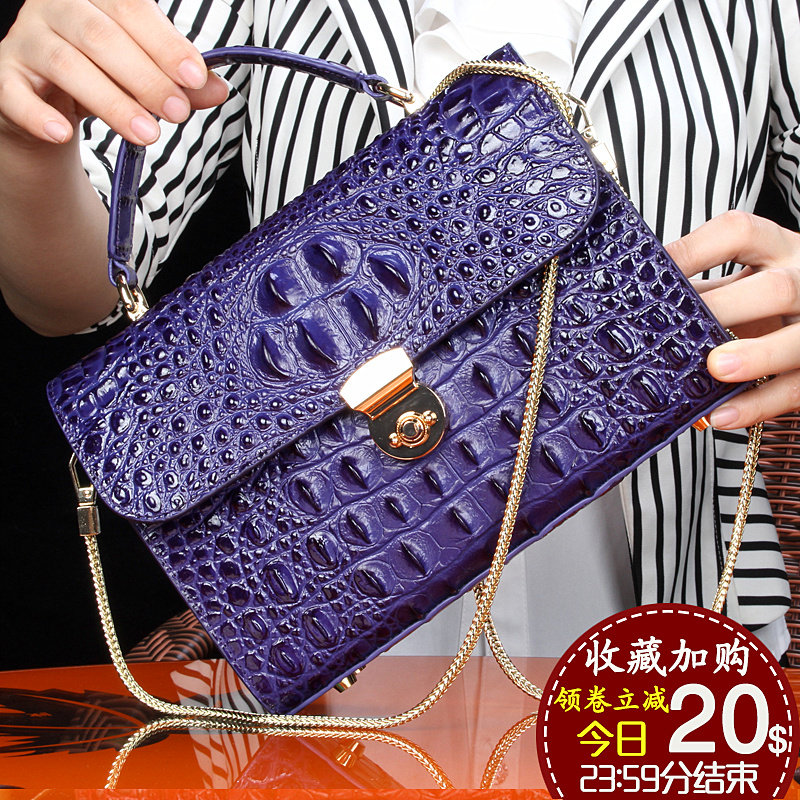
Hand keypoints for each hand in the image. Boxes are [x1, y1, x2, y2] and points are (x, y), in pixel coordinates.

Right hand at [0, 0, 228, 145]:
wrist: (44, 102)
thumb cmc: (100, 77)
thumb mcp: (143, 78)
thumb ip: (179, 83)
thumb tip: (217, 89)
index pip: (131, 10)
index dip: (165, 44)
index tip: (195, 78)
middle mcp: (56, 9)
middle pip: (101, 36)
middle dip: (145, 78)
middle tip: (178, 113)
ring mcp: (25, 40)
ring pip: (66, 64)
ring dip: (111, 102)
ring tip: (146, 134)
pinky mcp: (4, 77)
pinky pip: (14, 93)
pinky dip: (39, 115)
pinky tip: (64, 133)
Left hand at [666, 210, 799, 428]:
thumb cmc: (765, 303)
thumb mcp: (737, 285)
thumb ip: (696, 292)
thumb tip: (629, 310)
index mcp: (775, 249)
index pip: (738, 233)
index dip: (695, 250)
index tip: (654, 272)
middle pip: (777, 288)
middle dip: (730, 307)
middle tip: (687, 327)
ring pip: (799, 339)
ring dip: (758, 355)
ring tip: (716, 369)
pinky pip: (797, 387)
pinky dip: (760, 404)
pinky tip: (723, 415)